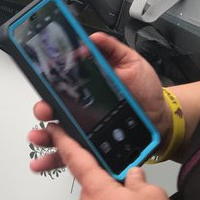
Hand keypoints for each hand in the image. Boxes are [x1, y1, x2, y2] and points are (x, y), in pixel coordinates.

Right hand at [28, 32, 165, 172]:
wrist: (161, 119)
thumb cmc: (145, 91)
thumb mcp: (131, 62)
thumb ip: (111, 50)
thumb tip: (92, 38)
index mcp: (84, 88)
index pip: (58, 85)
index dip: (45, 83)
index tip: (39, 80)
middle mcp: (79, 109)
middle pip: (51, 109)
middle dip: (42, 110)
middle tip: (44, 110)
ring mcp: (82, 129)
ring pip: (55, 134)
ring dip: (42, 136)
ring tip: (38, 138)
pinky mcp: (90, 148)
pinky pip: (69, 156)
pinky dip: (53, 159)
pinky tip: (43, 161)